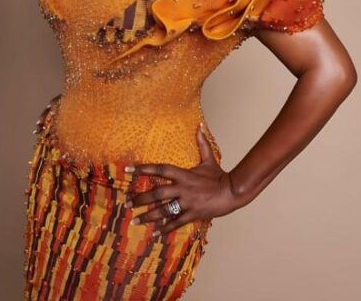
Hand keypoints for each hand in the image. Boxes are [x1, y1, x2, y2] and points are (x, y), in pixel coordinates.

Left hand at [124, 123, 241, 235]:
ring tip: (134, 221)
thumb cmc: (219, 176)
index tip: (128, 169)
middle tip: (127, 203)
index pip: (160, 169)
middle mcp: (183, 188)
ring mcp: (187, 202)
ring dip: (148, 216)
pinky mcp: (193, 214)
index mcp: (184, 174)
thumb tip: (200, 126)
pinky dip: (165, 229)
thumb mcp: (209, 159)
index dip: (144, 168)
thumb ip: (202, 144)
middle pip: (157, 193)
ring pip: (163, 211)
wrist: (233, 192)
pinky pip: (176, 223)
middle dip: (140, 199)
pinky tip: (155, 234)